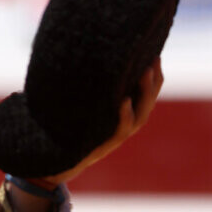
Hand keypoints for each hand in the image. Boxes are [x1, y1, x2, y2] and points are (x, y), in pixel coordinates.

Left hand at [34, 57, 164, 188]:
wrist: (58, 159)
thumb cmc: (68, 127)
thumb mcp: (82, 105)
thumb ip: (87, 86)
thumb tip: (78, 54)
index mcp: (125, 113)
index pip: (147, 93)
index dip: (153, 75)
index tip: (153, 53)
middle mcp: (126, 124)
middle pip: (148, 101)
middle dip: (153, 80)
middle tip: (153, 60)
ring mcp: (118, 135)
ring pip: (141, 114)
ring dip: (144, 93)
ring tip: (143, 73)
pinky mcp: (107, 144)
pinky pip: (120, 129)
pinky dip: (124, 115)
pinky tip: (123, 101)